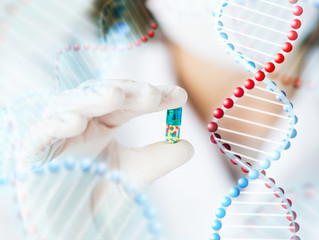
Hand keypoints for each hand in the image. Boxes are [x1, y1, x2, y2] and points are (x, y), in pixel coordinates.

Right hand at [20, 79, 193, 183]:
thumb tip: (189, 146)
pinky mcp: (34, 152)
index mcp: (105, 122)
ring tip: (116, 96)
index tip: (179, 96)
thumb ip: (159, 159)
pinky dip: (56, 125)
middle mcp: (82, 122)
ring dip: (92, 99)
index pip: (129, 102)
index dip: (152, 96)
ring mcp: (58, 134)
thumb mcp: (135, 175)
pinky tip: (76, 122)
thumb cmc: (101, 193)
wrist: (73, 225)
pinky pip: (41, 134)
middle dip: (127, 92)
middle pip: (102, 96)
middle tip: (152, 93)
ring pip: (71, 106)